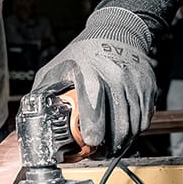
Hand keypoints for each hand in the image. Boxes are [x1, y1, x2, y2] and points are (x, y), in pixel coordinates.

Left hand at [33, 7, 155, 152]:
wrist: (117, 31)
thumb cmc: (84, 53)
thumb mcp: (57, 67)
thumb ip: (45, 92)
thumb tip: (34, 118)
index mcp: (89, 72)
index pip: (93, 104)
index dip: (93, 128)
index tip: (91, 142)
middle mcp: (115, 76)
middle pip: (118, 124)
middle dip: (109, 145)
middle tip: (100, 152)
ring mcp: (134, 82)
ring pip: (133, 126)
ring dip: (122, 141)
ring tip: (110, 144)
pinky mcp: (148, 87)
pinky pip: (144, 119)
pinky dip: (134, 130)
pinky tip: (123, 129)